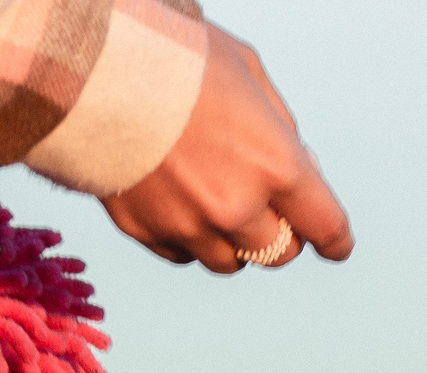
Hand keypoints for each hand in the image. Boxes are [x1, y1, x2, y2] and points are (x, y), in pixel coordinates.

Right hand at [99, 23, 352, 273]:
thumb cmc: (175, 57)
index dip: (335, 240)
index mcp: (275, 165)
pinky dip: (190, 238)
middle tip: (268, 209)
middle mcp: (237, 207)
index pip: (326, 227)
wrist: (91, 68)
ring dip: (234, 239)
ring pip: (231, 261)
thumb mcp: (248, 71)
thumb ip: (281, 126)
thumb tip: (300, 166)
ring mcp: (190, 225)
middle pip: (280, 254)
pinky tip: (179, 203)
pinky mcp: (148, 233)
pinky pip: (184, 254)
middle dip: (281, 234)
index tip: (335, 245)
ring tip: (215, 199)